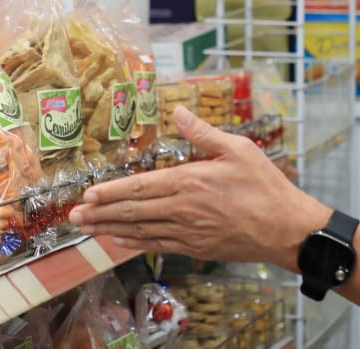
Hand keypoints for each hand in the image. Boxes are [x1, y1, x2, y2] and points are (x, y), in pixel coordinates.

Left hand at [69, 106, 331, 268]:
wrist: (286, 229)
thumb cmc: (265, 187)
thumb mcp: (238, 150)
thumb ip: (204, 133)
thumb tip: (178, 111)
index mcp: (190, 182)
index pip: (140, 188)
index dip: (111, 192)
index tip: (88, 193)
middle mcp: (183, 210)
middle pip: (133, 212)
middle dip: (99, 213)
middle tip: (72, 215)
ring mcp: (188, 233)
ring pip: (140, 232)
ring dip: (110, 229)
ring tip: (86, 228)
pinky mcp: (196, 248)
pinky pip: (158, 246)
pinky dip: (135, 244)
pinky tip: (119, 242)